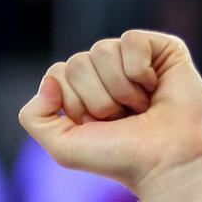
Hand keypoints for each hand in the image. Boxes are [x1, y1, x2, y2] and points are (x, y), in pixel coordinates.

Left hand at [18, 31, 201, 194]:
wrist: (166, 161)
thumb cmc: (120, 157)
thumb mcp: (63, 147)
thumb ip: (34, 117)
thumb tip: (49, 79)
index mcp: (82, 92)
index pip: (56, 74)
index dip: (74, 103)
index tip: (97, 127)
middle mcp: (106, 73)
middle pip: (76, 63)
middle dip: (97, 99)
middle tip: (122, 119)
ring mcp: (132, 59)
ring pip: (102, 50)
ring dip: (119, 89)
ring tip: (140, 108)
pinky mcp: (160, 49)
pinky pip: (131, 40)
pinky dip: (139, 70)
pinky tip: (155, 88)